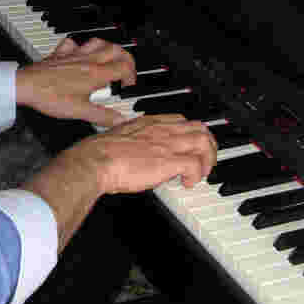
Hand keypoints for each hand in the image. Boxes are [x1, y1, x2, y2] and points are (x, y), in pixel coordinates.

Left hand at [15, 37, 135, 127]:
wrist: (25, 85)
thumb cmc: (50, 96)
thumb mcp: (79, 112)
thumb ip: (103, 116)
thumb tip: (121, 120)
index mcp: (95, 74)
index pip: (124, 67)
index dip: (131, 77)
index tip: (127, 88)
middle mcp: (87, 60)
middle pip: (115, 50)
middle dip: (125, 59)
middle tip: (125, 72)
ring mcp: (73, 55)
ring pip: (97, 42)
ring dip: (107, 49)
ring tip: (108, 60)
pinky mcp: (60, 54)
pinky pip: (73, 43)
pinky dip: (80, 46)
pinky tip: (79, 54)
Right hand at [70, 114, 218, 192]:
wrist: (95, 161)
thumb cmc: (100, 153)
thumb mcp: (119, 136)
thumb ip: (133, 139)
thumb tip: (136, 151)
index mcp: (149, 122)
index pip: (181, 120)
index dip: (190, 134)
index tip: (189, 146)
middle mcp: (162, 130)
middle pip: (200, 127)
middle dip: (207, 145)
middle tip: (204, 161)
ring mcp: (167, 144)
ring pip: (204, 142)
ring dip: (207, 160)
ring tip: (201, 173)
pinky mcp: (169, 161)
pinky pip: (195, 165)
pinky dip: (197, 175)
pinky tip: (187, 183)